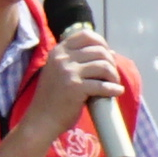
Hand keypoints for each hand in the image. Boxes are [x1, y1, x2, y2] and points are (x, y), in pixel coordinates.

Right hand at [27, 22, 125, 151]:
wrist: (41, 120)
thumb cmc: (52, 98)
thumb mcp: (60, 72)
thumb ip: (79, 61)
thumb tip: (110, 52)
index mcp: (58, 51)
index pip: (86, 36)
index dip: (101, 43)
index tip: (107, 55)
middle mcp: (62, 58)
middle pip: (98, 50)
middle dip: (111, 62)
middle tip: (112, 75)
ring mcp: (68, 72)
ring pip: (103, 66)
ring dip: (113, 75)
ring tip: (114, 84)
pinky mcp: (75, 87)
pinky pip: (102, 85)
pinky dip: (113, 89)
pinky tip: (117, 92)